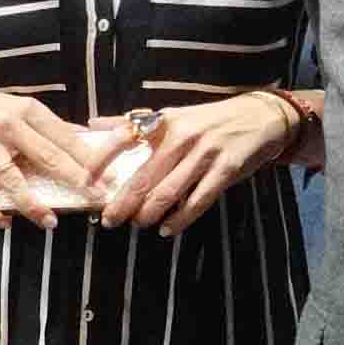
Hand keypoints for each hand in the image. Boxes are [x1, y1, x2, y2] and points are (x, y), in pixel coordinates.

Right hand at [0, 86, 101, 230]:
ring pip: (13, 180)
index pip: (65, 137)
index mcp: (28, 110)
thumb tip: (87, 139)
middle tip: (93, 198)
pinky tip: (3, 223)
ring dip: (32, 204)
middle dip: (74, 179)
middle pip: (47, 156)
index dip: (88, 159)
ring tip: (48, 222)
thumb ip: (51, 126)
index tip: (107, 177)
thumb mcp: (21, 108)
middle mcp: (8, 125)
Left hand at [94, 91, 303, 234]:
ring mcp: (205, 153)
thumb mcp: (171, 115)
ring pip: (169, 191)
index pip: (123, 139)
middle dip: (123, 203)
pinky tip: (167, 229)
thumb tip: (92, 125)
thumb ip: (132, 123)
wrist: (259, 117)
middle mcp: (182, 136)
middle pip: (144, 176)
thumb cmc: (208, 120)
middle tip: (109, 221)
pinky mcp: (227, 169)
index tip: (84, 183)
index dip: (100, 162)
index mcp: (164, 121)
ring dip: (149, 213)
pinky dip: (180, 219)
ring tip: (138, 224)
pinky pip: (198, 200)